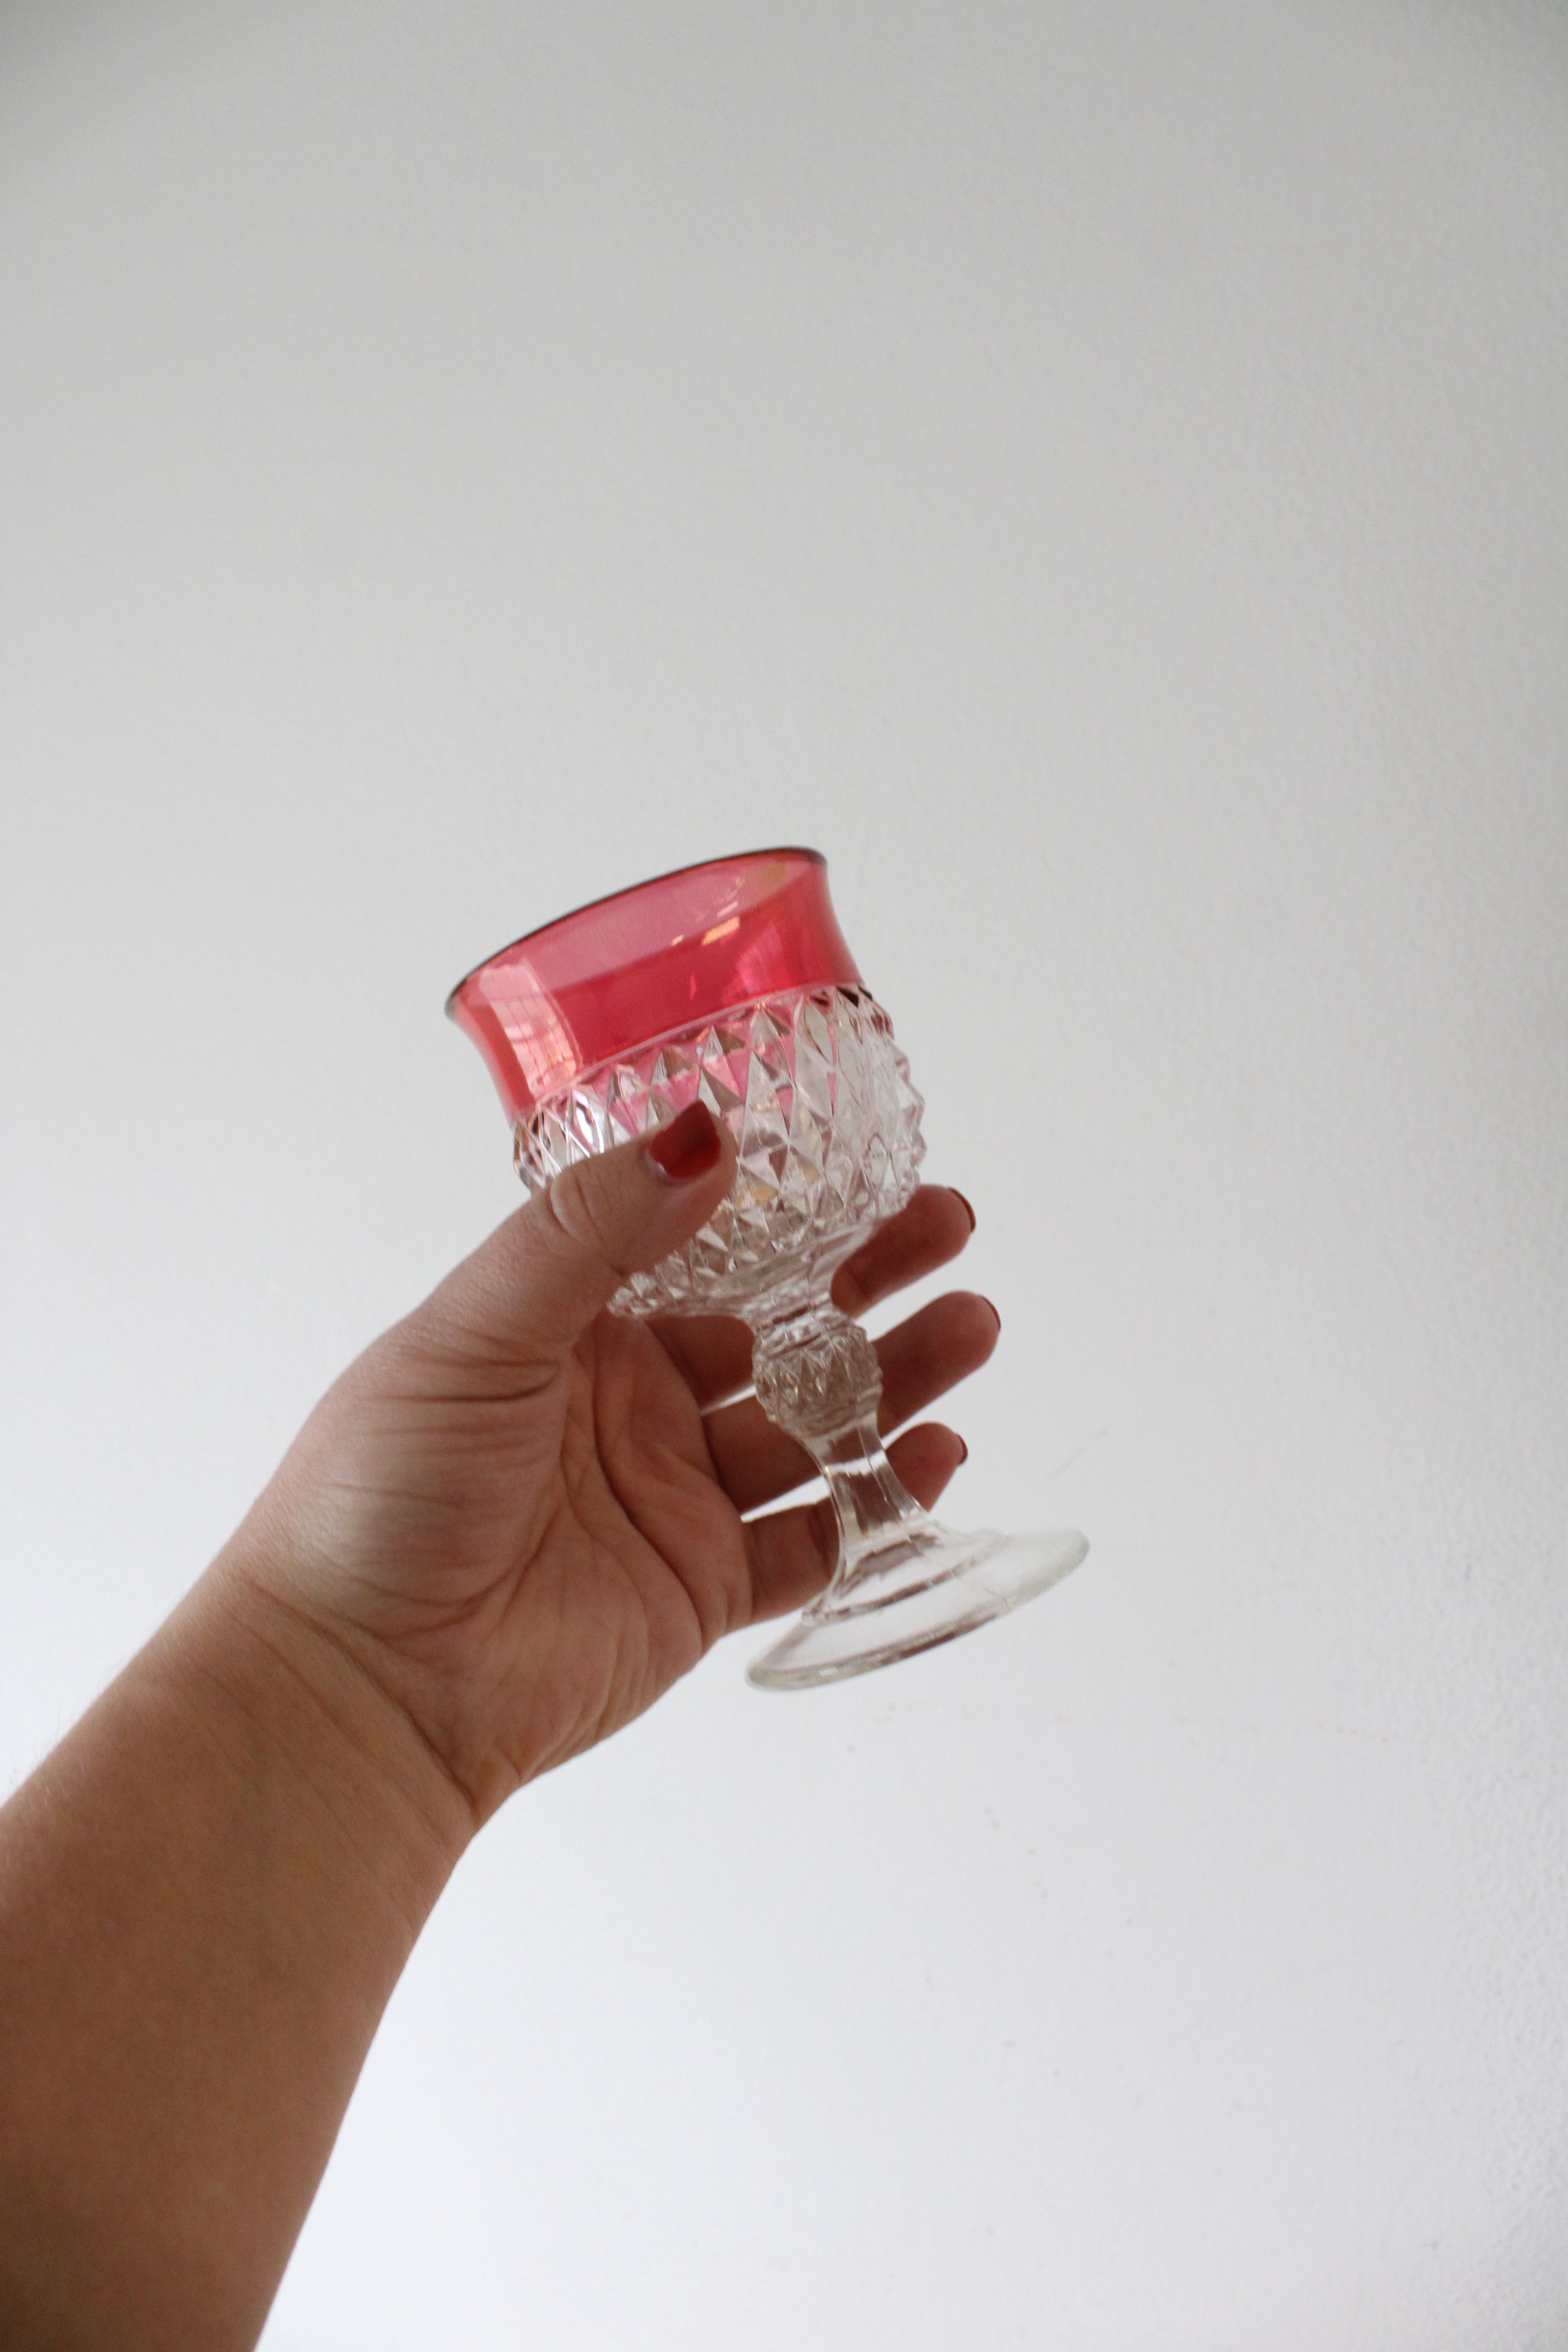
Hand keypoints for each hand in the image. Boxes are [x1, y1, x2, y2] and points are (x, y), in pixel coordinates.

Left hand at [227, 1105, 997, 1825]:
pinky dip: (877, 1502)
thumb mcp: (476, 1330)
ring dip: (893, 1378)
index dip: (785, 1207)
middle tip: (949, 1231)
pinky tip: (934, 1456)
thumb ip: (593, 1231)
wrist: (361, 1681)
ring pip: (811, 1427)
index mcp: (569, 1327)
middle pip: (776, 1327)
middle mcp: (629, 1404)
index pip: (702, 1247)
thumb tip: (705, 1132)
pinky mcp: (699, 1587)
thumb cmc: (383, 1491)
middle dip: (866, 1278)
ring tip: (970, 1327)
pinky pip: (811, 1540)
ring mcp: (670, 1497)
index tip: (864, 1163)